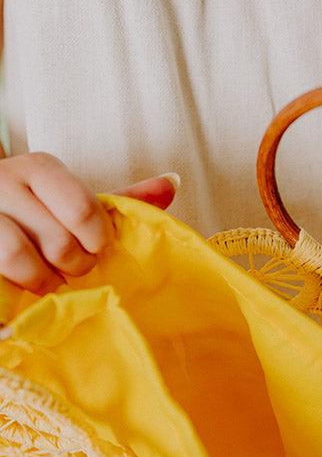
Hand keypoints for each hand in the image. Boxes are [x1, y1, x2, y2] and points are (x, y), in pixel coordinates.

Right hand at [0, 151, 178, 293]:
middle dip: (75, 265)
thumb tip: (171, 184)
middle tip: (74, 268)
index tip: (96, 248)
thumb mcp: (74, 202)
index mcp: (39, 169)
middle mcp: (4, 182)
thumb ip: (119, 200)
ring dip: (42, 280)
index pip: (82, 210)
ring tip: (48, 280)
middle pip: (58, 241)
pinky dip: (18, 287)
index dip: (97, 241)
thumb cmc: (36, 214)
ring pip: (21, 259)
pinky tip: (23, 286)